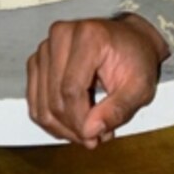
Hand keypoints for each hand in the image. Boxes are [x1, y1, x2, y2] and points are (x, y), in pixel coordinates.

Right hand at [26, 14, 169, 147]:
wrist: (129, 41)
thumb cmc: (136, 59)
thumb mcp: (140, 87)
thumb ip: (118, 110)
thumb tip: (91, 131)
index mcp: (89, 36)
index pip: (71, 90)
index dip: (80, 120)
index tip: (94, 137)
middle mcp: (62, 36)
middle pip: (54, 98)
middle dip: (73, 127)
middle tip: (94, 138)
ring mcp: (46, 47)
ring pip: (41, 104)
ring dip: (61, 127)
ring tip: (86, 131)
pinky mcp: (38, 59)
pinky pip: (34, 100)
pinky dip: (50, 119)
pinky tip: (70, 124)